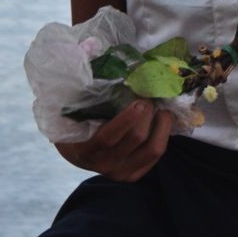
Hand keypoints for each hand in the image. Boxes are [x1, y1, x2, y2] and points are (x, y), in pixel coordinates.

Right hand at [54, 98, 171, 182]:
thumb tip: (103, 62)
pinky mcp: (134, 174)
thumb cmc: (77, 126)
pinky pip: (156, 155)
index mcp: (86, 150)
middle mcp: (104, 165)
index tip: (139, 100)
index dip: (126, 118)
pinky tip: (161, 122)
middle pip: (136, 138)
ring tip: (161, 109)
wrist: (78, 153)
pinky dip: (162, 135)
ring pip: (152, 149)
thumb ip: (87, 96)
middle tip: (149, 98)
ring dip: (161, 125)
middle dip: (147, 114)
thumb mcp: (75, 114)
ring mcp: (121, 173)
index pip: (108, 137)